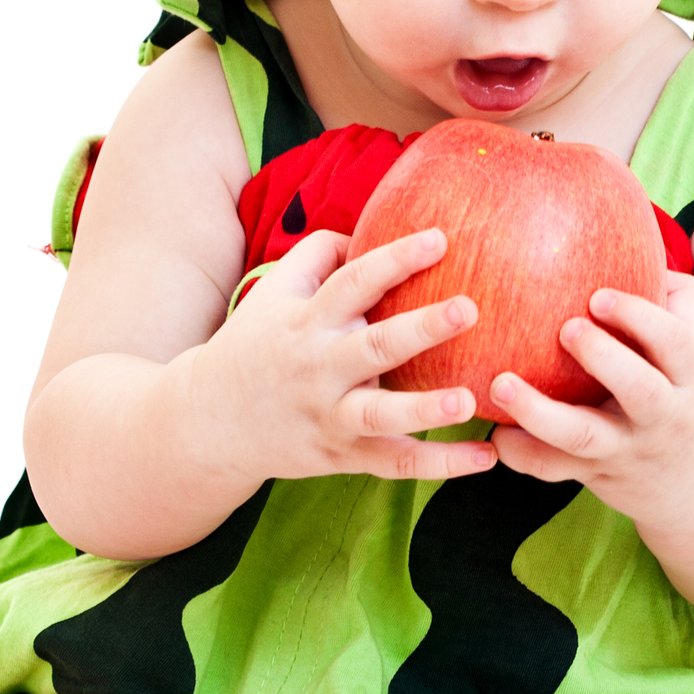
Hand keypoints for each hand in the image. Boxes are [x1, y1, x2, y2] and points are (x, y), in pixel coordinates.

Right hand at [199, 226, 497, 483]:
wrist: (208, 420)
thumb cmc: (256, 345)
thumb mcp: (274, 292)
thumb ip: (320, 255)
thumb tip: (369, 229)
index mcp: (307, 322)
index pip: (353, 283)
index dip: (395, 259)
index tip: (440, 238)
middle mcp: (319, 369)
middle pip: (373, 348)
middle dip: (421, 328)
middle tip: (468, 308)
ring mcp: (330, 416)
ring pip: (380, 415)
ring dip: (425, 409)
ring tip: (467, 400)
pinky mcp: (342, 456)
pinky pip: (394, 464)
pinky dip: (440, 464)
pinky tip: (485, 458)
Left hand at [488, 272, 693, 522]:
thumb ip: (678, 302)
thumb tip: (641, 241)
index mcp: (691, 379)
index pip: (676, 344)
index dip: (641, 319)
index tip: (600, 296)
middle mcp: (663, 417)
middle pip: (640, 392)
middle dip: (604, 360)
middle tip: (565, 328)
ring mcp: (628, 451)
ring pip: (584, 438)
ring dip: (539, 413)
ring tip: (500, 385)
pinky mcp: (598, 477)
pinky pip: (555, 470)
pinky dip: (522, 454)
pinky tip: (495, 433)